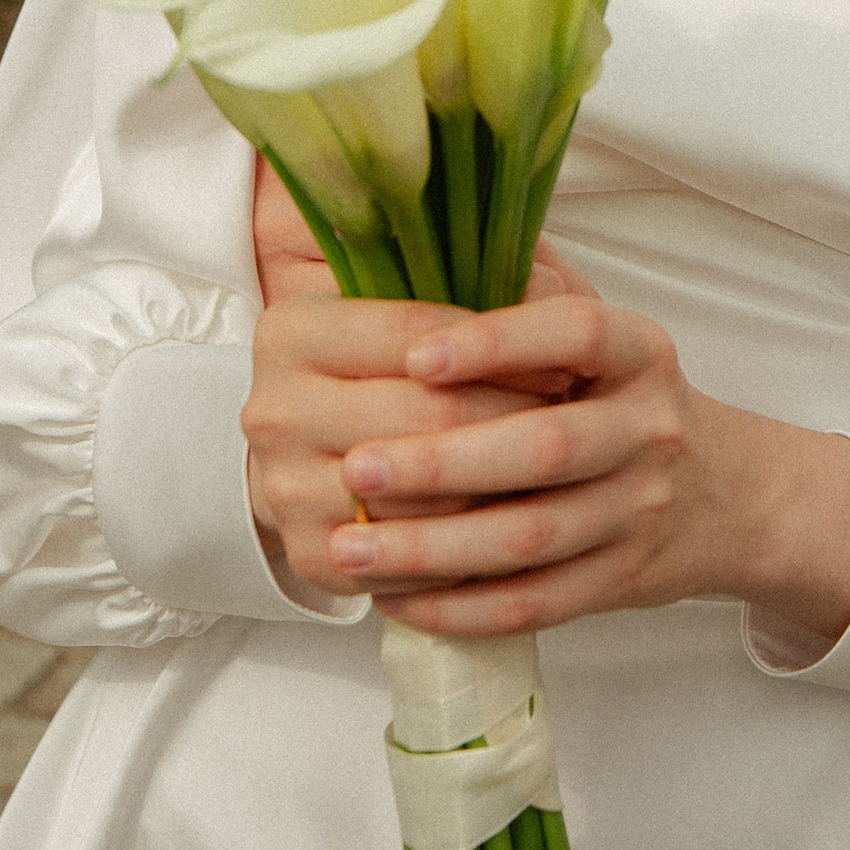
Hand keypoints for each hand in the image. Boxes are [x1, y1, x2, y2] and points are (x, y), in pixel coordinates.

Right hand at [242, 163, 559, 590]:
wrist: (307, 458)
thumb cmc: (377, 373)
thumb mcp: (405, 314)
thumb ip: (465, 287)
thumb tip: (546, 291)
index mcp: (292, 331)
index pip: (418, 329)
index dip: (502, 345)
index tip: (566, 361)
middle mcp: (274, 409)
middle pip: (427, 415)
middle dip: (516, 420)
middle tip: (574, 422)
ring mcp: (285, 489)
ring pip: (428, 496)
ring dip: (504, 489)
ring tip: (558, 475)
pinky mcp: (310, 555)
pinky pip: (419, 562)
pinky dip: (474, 549)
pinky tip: (514, 525)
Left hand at [321, 261, 849, 651]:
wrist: (728, 496)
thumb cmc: (627, 398)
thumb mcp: (601, 331)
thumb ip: (531, 284)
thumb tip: (431, 231)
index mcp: (639, 353)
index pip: (577, 334)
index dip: (499, 341)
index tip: (415, 353)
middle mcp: (647, 429)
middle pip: (546, 450)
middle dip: (443, 462)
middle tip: (356, 465)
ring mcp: (638, 512)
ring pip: (531, 539)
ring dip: (434, 548)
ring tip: (349, 546)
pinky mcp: (620, 580)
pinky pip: (535, 603)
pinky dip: (461, 607)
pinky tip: (396, 599)